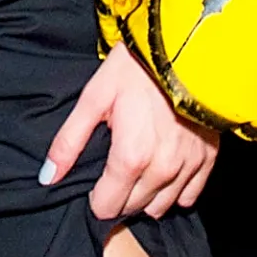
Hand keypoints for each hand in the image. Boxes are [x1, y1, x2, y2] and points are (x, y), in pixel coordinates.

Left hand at [40, 41, 219, 221]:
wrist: (185, 47)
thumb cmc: (137, 69)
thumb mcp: (94, 98)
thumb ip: (69, 142)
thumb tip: (48, 177)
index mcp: (131, 157)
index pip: (107, 207)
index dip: (95, 197)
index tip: (95, 182)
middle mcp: (162, 169)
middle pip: (133, 208)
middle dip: (119, 197)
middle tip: (114, 171)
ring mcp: (188, 166)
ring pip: (161, 207)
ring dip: (146, 197)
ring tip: (138, 171)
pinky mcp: (207, 159)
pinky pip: (189, 196)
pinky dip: (174, 190)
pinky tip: (164, 170)